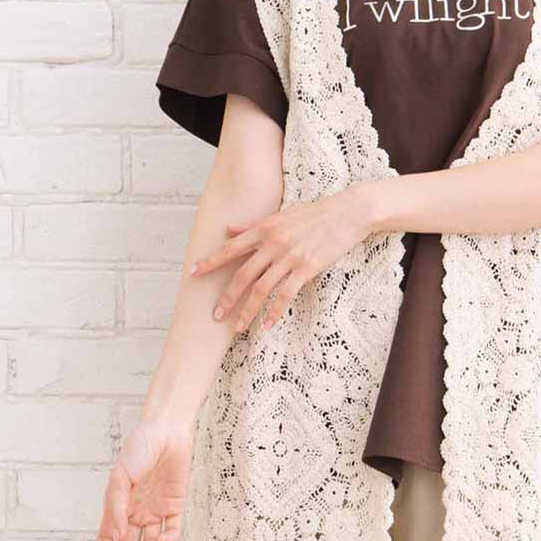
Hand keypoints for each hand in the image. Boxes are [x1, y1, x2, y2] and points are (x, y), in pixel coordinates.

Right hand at [91, 419, 193, 540]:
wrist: (167, 431)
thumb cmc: (139, 450)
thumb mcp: (120, 478)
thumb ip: (116, 508)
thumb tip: (117, 537)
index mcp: (119, 503)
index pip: (107, 535)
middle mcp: (137, 509)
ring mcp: (156, 507)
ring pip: (151, 539)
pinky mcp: (176, 503)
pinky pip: (173, 527)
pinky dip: (169, 537)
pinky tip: (165, 539)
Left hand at [190, 182, 379, 334]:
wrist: (347, 213)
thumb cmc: (315, 213)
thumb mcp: (281, 214)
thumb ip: (254, 225)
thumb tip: (229, 230)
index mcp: (265, 228)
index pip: (231, 248)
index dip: (211, 261)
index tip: (193, 273)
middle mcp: (273, 243)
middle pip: (243, 275)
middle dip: (227, 297)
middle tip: (215, 315)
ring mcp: (290, 257)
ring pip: (261, 289)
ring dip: (248, 311)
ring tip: (239, 327)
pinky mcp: (306, 268)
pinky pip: (286, 294)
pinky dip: (275, 311)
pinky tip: (268, 323)